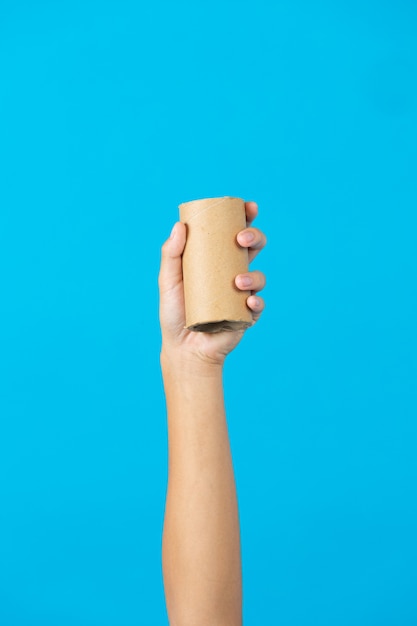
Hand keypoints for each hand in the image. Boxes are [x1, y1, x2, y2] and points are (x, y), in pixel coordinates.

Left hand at [159, 201, 266, 367]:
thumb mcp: (167, 281)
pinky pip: (259, 304)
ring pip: (259, 275)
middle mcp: (232, 272)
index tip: (248, 207)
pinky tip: (248, 303)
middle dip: (254, 236)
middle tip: (241, 239)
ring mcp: (242, 294)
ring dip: (254, 275)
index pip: (234, 232)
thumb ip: (170, 254)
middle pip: (253, 248)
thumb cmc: (175, 312)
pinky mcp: (246, 315)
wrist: (183, 347)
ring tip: (238, 283)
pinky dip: (256, 302)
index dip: (245, 217)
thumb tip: (179, 225)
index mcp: (217, 259)